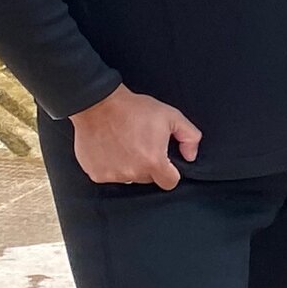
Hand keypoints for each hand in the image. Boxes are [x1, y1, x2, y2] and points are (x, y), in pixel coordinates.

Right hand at [69, 84, 201, 187]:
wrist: (99, 104)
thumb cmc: (135, 109)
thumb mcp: (172, 116)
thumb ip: (190, 137)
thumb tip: (190, 156)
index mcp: (153, 162)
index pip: (169, 182)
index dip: (171, 172)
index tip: (166, 162)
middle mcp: (132, 172)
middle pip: (148, 179)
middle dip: (149, 166)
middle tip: (143, 145)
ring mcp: (112, 175)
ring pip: (129, 178)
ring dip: (130, 166)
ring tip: (126, 145)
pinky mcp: (96, 174)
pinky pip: (110, 175)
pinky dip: (112, 166)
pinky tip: (112, 148)